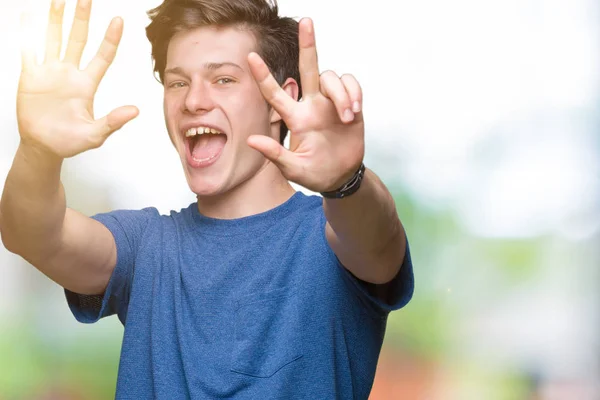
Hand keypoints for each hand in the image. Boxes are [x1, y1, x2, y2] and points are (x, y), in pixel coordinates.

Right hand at [17, 0, 137, 158]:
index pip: (103, 57)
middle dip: (82, 19)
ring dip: (55, 20)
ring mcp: (49, 73)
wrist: (43, 146)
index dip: (110, 39)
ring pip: (53, 39)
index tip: (119, 20)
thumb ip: (113, 122)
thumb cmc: (70, 141)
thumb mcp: (95, 134)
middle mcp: (70, 74)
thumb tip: (135, 111)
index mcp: (87, 85)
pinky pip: (28, 51)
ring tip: (59, 0)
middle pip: (77, 40)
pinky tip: (27, 18)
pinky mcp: (30, 77)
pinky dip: (27, 35)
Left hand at [247, 18, 363, 192]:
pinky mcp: (351, 105)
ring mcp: (331, 103)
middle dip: (308, 44)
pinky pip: (351, 83)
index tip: (250, 57)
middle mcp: (311, 105)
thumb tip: (250, 140)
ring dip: (341, 94)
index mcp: (295, 118)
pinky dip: (353, 93)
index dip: (263, 76)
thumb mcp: (293, 169)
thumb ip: (275, 155)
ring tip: (347, 117)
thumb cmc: (314, 173)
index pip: (275, 93)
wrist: (341, 177)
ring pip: (332, 78)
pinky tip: (354, 111)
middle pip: (308, 68)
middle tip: (306, 21)